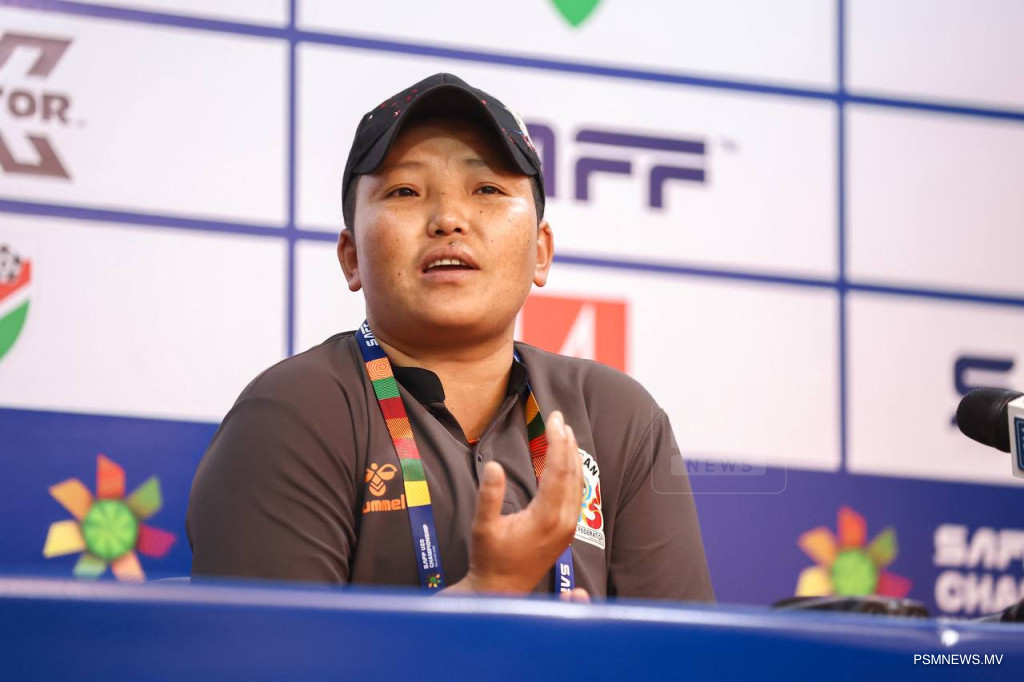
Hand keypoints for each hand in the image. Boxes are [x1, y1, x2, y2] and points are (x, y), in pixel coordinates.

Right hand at [443, 411, 585, 595]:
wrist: (503, 590)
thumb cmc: (490, 558)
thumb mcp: (483, 527)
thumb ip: (489, 497)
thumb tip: (494, 466)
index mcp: (546, 517)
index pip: (558, 470)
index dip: (557, 442)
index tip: (553, 418)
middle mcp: (564, 520)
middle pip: (572, 473)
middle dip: (566, 442)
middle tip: (558, 417)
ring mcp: (568, 527)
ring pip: (578, 483)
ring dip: (571, 455)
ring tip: (565, 432)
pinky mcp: (567, 531)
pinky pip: (576, 494)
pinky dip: (572, 472)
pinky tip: (567, 461)